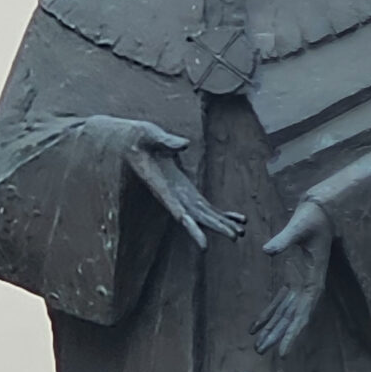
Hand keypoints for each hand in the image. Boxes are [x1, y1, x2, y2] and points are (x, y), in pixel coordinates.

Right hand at [88, 115, 245, 249]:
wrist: (130, 144)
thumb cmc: (137, 137)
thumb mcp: (148, 134)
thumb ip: (165, 140)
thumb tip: (185, 144)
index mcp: (159, 184)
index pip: (172, 203)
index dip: (184, 215)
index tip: (195, 227)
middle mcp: (171, 195)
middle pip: (193, 216)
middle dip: (213, 226)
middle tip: (234, 237)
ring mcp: (180, 194)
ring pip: (202, 215)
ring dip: (221, 224)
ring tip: (241, 233)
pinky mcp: (187, 191)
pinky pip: (205, 206)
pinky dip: (221, 213)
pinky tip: (237, 219)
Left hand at [250, 201, 331, 355]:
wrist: (319, 210)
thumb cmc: (313, 217)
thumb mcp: (299, 226)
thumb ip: (284, 239)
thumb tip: (267, 250)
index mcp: (314, 278)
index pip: (304, 311)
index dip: (294, 332)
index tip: (283, 352)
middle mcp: (308, 285)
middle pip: (293, 316)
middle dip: (278, 334)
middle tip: (261, 351)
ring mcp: (300, 283)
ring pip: (285, 312)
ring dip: (272, 328)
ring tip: (257, 345)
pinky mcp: (292, 277)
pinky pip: (280, 301)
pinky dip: (268, 313)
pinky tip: (255, 326)